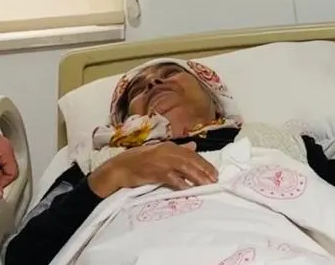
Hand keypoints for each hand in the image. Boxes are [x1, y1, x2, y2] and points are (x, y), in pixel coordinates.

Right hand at [88, 142, 217, 197]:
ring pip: (184, 168)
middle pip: (191, 160)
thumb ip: (177, 150)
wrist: (119, 168)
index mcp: (169, 146)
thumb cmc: (138, 161)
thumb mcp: (159, 152)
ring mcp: (161, 161)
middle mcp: (167, 151)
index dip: (203, 163)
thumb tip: (194, 146)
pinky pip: (172, 178)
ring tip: (207, 184)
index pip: (191, 154)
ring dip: (197, 176)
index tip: (214, 171)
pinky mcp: (155, 172)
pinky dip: (182, 183)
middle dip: (204, 169)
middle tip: (215, 179)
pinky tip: (189, 189)